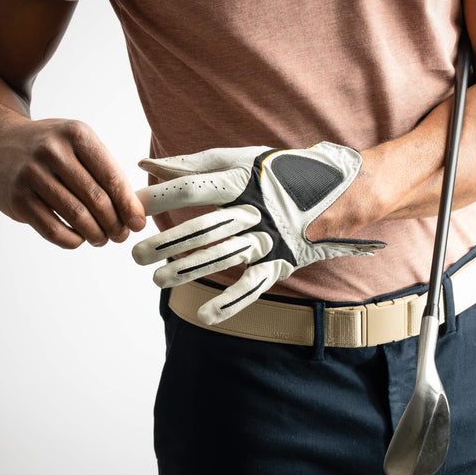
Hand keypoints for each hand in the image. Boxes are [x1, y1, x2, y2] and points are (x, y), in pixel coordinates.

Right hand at [0, 114, 144, 248]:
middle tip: (120, 235)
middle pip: (96, 199)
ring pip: (76, 216)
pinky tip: (78, 239)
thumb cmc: (50, 149)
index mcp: (76, 134)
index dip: (128, 206)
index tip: (138, 223)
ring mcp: (31, 174)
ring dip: (95, 234)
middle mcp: (52, 151)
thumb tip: (135, 212)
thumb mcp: (78, 145)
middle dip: (114, 224)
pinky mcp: (16, 198)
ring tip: (101, 238)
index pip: (111, 177)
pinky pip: (52, 229)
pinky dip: (72, 240)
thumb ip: (106, 173)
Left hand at [131, 142, 384, 323]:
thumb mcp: (239, 160)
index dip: (160, 200)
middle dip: (167, 242)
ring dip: (188, 270)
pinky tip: (203, 315)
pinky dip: (230, 303)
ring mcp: (271, 238)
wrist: (343, 190)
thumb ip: (190, 165)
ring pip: (224, 257)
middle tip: (135, 255)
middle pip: (205, 228)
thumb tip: (144, 164)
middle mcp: (256, 209)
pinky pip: (254, 286)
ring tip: (157, 279)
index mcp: (243, 178)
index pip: (194, 189)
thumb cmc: (278, 172)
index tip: (132, 210)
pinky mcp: (283, 262)